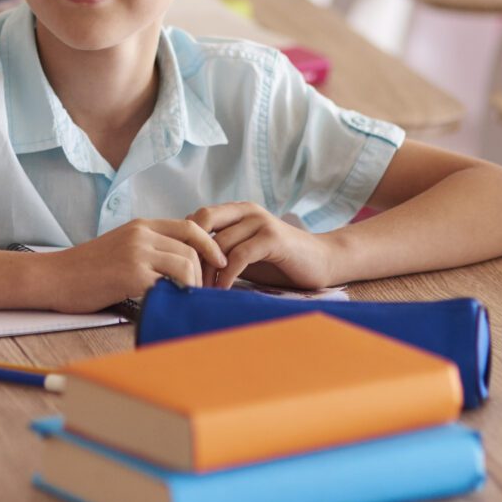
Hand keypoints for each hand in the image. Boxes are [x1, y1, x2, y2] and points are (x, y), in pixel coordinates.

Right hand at [45, 219, 227, 312]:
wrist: (53, 278)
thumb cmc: (84, 271)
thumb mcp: (120, 248)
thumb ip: (147, 250)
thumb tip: (178, 267)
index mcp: (141, 226)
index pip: (191, 226)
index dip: (211, 245)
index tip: (220, 264)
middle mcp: (142, 234)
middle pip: (192, 248)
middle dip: (206, 273)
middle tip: (206, 293)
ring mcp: (136, 252)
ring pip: (186, 265)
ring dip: (194, 286)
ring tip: (188, 301)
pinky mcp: (131, 273)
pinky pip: (169, 283)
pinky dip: (177, 295)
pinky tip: (172, 305)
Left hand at [186, 203, 337, 290]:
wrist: (321, 262)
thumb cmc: (279, 262)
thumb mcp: (244, 252)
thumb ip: (220, 250)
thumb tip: (185, 264)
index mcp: (237, 210)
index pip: (197, 217)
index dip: (185, 241)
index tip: (180, 267)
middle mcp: (247, 210)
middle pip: (203, 220)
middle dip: (192, 251)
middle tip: (187, 278)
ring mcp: (261, 222)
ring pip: (219, 242)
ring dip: (208, 270)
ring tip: (203, 291)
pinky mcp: (273, 238)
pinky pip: (239, 256)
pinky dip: (227, 275)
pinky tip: (222, 290)